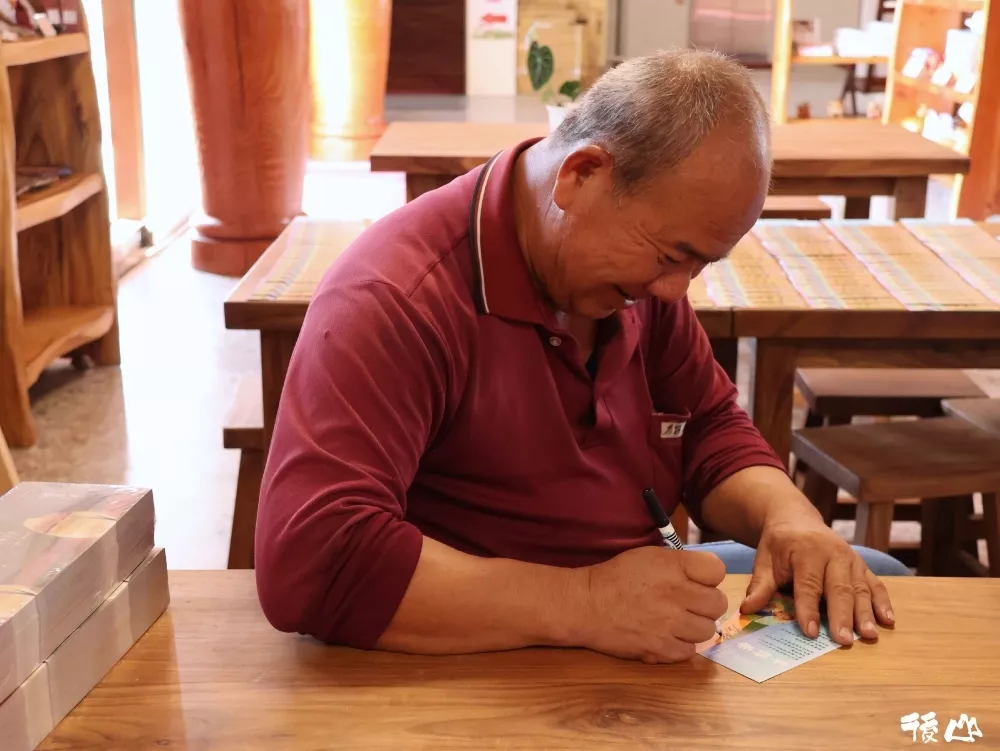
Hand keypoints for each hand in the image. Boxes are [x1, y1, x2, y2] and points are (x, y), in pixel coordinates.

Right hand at [576, 547, 728, 663]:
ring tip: (678, 621)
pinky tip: (667, 636)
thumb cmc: (617, 577)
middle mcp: (676, 594)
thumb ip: (680, 564)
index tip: (696, 580)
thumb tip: (706, 578)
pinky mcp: (661, 650)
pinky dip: (681, 645)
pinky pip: (690, 651)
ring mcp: (670, 625)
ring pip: (707, 630)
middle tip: (690, 604)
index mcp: (672, 567)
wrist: (587, 605)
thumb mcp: (649, 557)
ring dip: (695, 626)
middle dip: (706, 603)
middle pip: (717, 603)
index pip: (716, 570)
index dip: (708, 576)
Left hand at [739, 517, 894, 645]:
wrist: (796, 519)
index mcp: (806, 551)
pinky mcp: (862, 565)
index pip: (808, 584)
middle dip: (841, 616)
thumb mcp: (764, 559)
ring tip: (868, 636)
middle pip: (839, 588)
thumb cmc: (779, 544)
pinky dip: (883, 602)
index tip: (810, 632)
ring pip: (860, 588)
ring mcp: (851, 559)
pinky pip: (875, 584)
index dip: (808, 609)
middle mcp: (833, 553)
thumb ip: (760, 585)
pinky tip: (888, 620)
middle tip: (843, 641)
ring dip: (865, 613)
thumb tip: (747, 609)